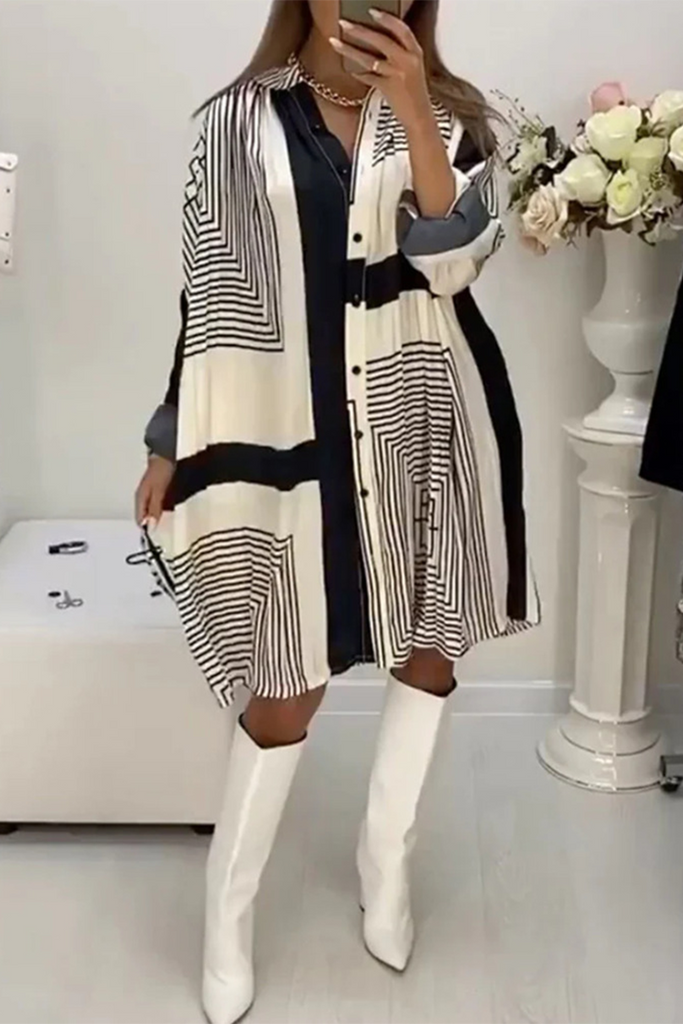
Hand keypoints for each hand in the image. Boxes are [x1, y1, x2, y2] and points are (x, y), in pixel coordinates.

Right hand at [135, 455, 174, 528]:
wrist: (166, 454)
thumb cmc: (161, 470)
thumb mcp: (158, 491)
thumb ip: (154, 508)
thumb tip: (151, 525)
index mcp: (139, 498)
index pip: (139, 520)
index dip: (147, 529)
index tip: (156, 536)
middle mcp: (142, 497)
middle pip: (145, 517)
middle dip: (153, 524)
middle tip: (164, 530)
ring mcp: (149, 493)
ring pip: (152, 511)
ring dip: (158, 516)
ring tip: (168, 520)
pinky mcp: (157, 491)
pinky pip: (158, 504)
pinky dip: (164, 508)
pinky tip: (171, 509)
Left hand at [331, 10, 432, 129]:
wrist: (419, 116)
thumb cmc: (414, 92)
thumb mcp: (412, 67)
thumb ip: (400, 52)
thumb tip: (376, 40)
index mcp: (415, 52)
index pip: (401, 29)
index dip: (386, 19)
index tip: (371, 11)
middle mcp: (407, 61)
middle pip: (381, 40)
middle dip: (359, 30)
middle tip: (344, 23)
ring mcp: (397, 74)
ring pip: (369, 58)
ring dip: (350, 50)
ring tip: (336, 43)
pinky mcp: (388, 88)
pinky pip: (368, 77)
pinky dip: (359, 74)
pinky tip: (351, 70)